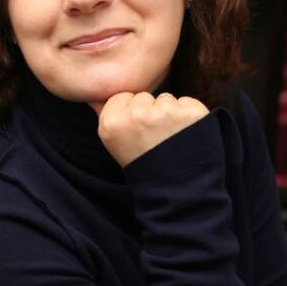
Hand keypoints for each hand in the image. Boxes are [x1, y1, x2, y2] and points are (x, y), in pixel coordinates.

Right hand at [87, 91, 209, 167]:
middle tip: (154, 138)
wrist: (175, 190)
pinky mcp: (189, 113)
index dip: (131, 113)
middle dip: (150, 112)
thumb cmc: (145, 166)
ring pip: (166, 99)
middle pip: (144, 97)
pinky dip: (189, 116)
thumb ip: (110, 118)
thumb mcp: (115, 144)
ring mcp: (164, 113)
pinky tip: (186, 135)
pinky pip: (187, 102)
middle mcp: (136, 115)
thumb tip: (97, 95)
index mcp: (111, 123)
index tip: (137, 132)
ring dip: (170, 113)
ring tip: (170, 138)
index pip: (122, 97)